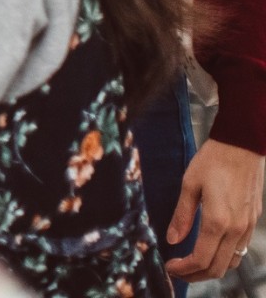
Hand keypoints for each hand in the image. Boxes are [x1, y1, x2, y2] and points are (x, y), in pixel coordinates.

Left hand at [164, 139, 264, 281]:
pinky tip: (210, 249)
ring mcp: (247, 226)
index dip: (183, 269)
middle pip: (217, 268)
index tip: (169, 267)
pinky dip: (224, 257)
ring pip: (231, 262)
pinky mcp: (253, 220)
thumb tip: (172, 240)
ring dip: (211, 269)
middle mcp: (236, 229)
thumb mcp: (189, 185)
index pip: (201, 259)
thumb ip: (182, 216)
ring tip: (191, 264)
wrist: (242, 146)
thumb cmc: (213, 161)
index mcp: (218, 222)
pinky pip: (240, 249)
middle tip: (177, 271)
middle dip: (195, 275)